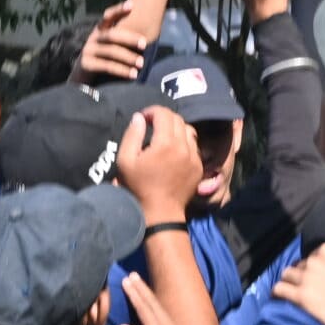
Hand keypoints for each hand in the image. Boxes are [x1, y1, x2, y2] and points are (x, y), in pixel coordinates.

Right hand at [71, 1, 146, 83]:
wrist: (83, 74)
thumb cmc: (104, 56)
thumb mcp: (110, 43)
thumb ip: (122, 36)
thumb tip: (149, 32)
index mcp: (100, 29)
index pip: (109, 16)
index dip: (119, 10)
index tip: (132, 5)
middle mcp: (93, 37)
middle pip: (112, 35)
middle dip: (129, 38)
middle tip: (144, 43)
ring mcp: (88, 50)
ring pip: (111, 51)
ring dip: (128, 57)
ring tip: (141, 63)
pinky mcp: (86, 64)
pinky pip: (107, 66)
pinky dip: (122, 70)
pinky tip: (133, 74)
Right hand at [117, 107, 201, 224]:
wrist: (160, 213)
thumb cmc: (138, 187)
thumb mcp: (126, 161)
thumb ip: (132, 135)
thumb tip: (139, 117)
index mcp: (165, 143)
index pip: (164, 114)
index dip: (152, 111)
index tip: (143, 118)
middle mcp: (183, 146)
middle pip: (178, 119)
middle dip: (163, 117)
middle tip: (151, 125)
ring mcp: (194, 157)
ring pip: (188, 130)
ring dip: (176, 128)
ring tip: (163, 136)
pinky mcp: (198, 167)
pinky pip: (193, 145)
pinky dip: (184, 142)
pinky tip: (173, 151)